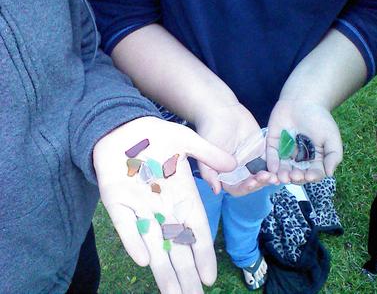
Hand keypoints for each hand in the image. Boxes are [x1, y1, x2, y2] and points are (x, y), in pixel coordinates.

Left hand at [93, 116, 235, 293]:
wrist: (122, 126)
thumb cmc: (155, 134)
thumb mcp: (185, 140)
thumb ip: (208, 153)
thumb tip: (233, 164)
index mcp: (181, 194)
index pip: (195, 230)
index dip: (202, 253)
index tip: (209, 278)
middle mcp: (162, 206)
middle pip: (176, 246)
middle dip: (184, 273)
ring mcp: (139, 206)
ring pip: (153, 243)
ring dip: (162, 269)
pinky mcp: (116, 200)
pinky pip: (126, 224)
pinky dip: (133, 241)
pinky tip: (143, 261)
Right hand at [195, 103, 278, 195]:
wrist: (221, 111)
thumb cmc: (210, 132)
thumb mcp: (206, 154)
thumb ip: (209, 173)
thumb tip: (216, 191)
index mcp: (225, 174)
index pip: (237, 188)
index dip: (245, 188)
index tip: (252, 182)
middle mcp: (238, 171)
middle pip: (252, 183)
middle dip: (260, 183)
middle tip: (267, 177)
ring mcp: (250, 161)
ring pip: (262, 175)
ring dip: (269, 178)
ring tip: (275, 175)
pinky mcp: (261, 151)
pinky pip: (270, 162)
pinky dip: (275, 167)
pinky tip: (279, 167)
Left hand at [266, 99, 342, 183]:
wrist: (302, 100)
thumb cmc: (319, 118)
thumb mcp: (331, 137)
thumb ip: (333, 155)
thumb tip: (329, 174)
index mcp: (313, 160)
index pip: (313, 173)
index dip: (312, 176)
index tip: (310, 176)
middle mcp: (298, 159)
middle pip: (296, 173)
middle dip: (295, 177)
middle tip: (295, 176)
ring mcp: (284, 153)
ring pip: (282, 168)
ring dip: (282, 174)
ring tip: (283, 177)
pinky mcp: (273, 144)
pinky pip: (271, 156)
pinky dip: (272, 163)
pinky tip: (273, 168)